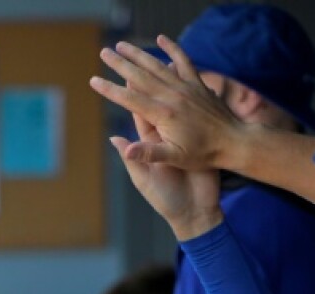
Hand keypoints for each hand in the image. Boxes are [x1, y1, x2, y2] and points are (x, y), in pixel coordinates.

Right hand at [91, 36, 249, 171]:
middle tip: (103, 53)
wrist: (234, 142)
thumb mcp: (174, 158)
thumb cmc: (204, 155)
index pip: (130, 99)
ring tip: (122, 45)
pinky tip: (161, 39)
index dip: (110, 90)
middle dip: (119, 63)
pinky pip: (183, 61)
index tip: (94, 80)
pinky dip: (173, 48)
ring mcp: (186, 87)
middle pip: (140, 76)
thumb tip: (124, 149)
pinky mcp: (197, 84)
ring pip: (158, 65)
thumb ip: (148, 153)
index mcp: (164, 115)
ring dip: (138, 53)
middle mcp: (173, 96)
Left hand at [101, 45, 223, 239]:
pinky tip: (197, 84)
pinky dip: (194, 100)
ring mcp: (182, 139)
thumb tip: (115, 138)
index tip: (126, 72)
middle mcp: (164, 138)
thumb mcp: (145, 179)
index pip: (140, 113)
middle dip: (149, 84)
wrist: (195, 212)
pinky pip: (195, 117)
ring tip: (167, 61)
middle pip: (156, 105)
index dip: (133, 93)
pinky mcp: (199, 143)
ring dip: (172, 87)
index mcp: (149, 144)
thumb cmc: (167, 199)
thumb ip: (133, 158)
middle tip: (142, 59)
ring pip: (177, 107)